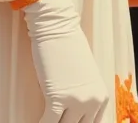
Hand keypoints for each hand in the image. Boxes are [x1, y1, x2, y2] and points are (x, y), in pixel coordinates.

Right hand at [23, 0, 109, 122]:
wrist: (56, 25)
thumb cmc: (68, 45)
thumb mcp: (84, 74)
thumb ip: (84, 94)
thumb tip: (73, 113)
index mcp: (101, 96)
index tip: (66, 121)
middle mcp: (92, 101)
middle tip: (55, 119)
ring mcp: (76, 101)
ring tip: (45, 119)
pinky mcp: (57, 98)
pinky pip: (49, 122)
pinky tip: (35, 122)